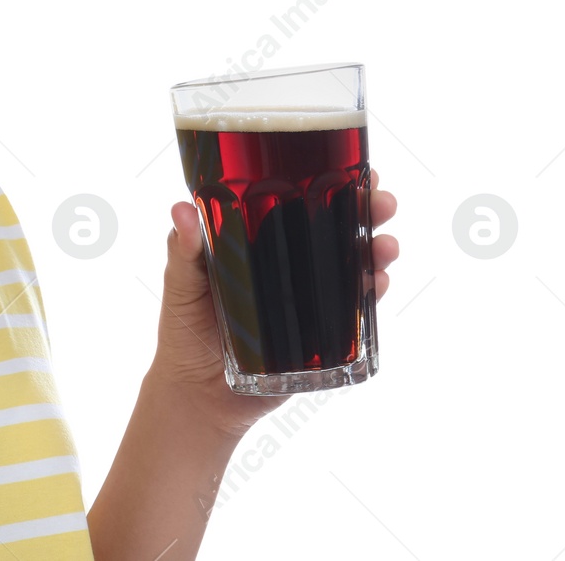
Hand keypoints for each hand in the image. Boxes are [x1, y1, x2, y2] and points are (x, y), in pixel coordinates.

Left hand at [145, 169, 398, 441]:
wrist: (198, 397)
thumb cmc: (184, 332)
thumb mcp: (180, 285)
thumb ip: (183, 251)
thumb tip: (182, 209)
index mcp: (256, 242)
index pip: (295, 202)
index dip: (327, 182)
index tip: (355, 167)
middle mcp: (287, 264)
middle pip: (333, 227)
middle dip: (364, 210)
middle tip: (383, 200)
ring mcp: (307, 298)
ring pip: (350, 264)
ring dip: (374, 250)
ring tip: (384, 245)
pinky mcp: (319, 335)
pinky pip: (351, 310)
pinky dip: (369, 294)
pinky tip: (376, 282)